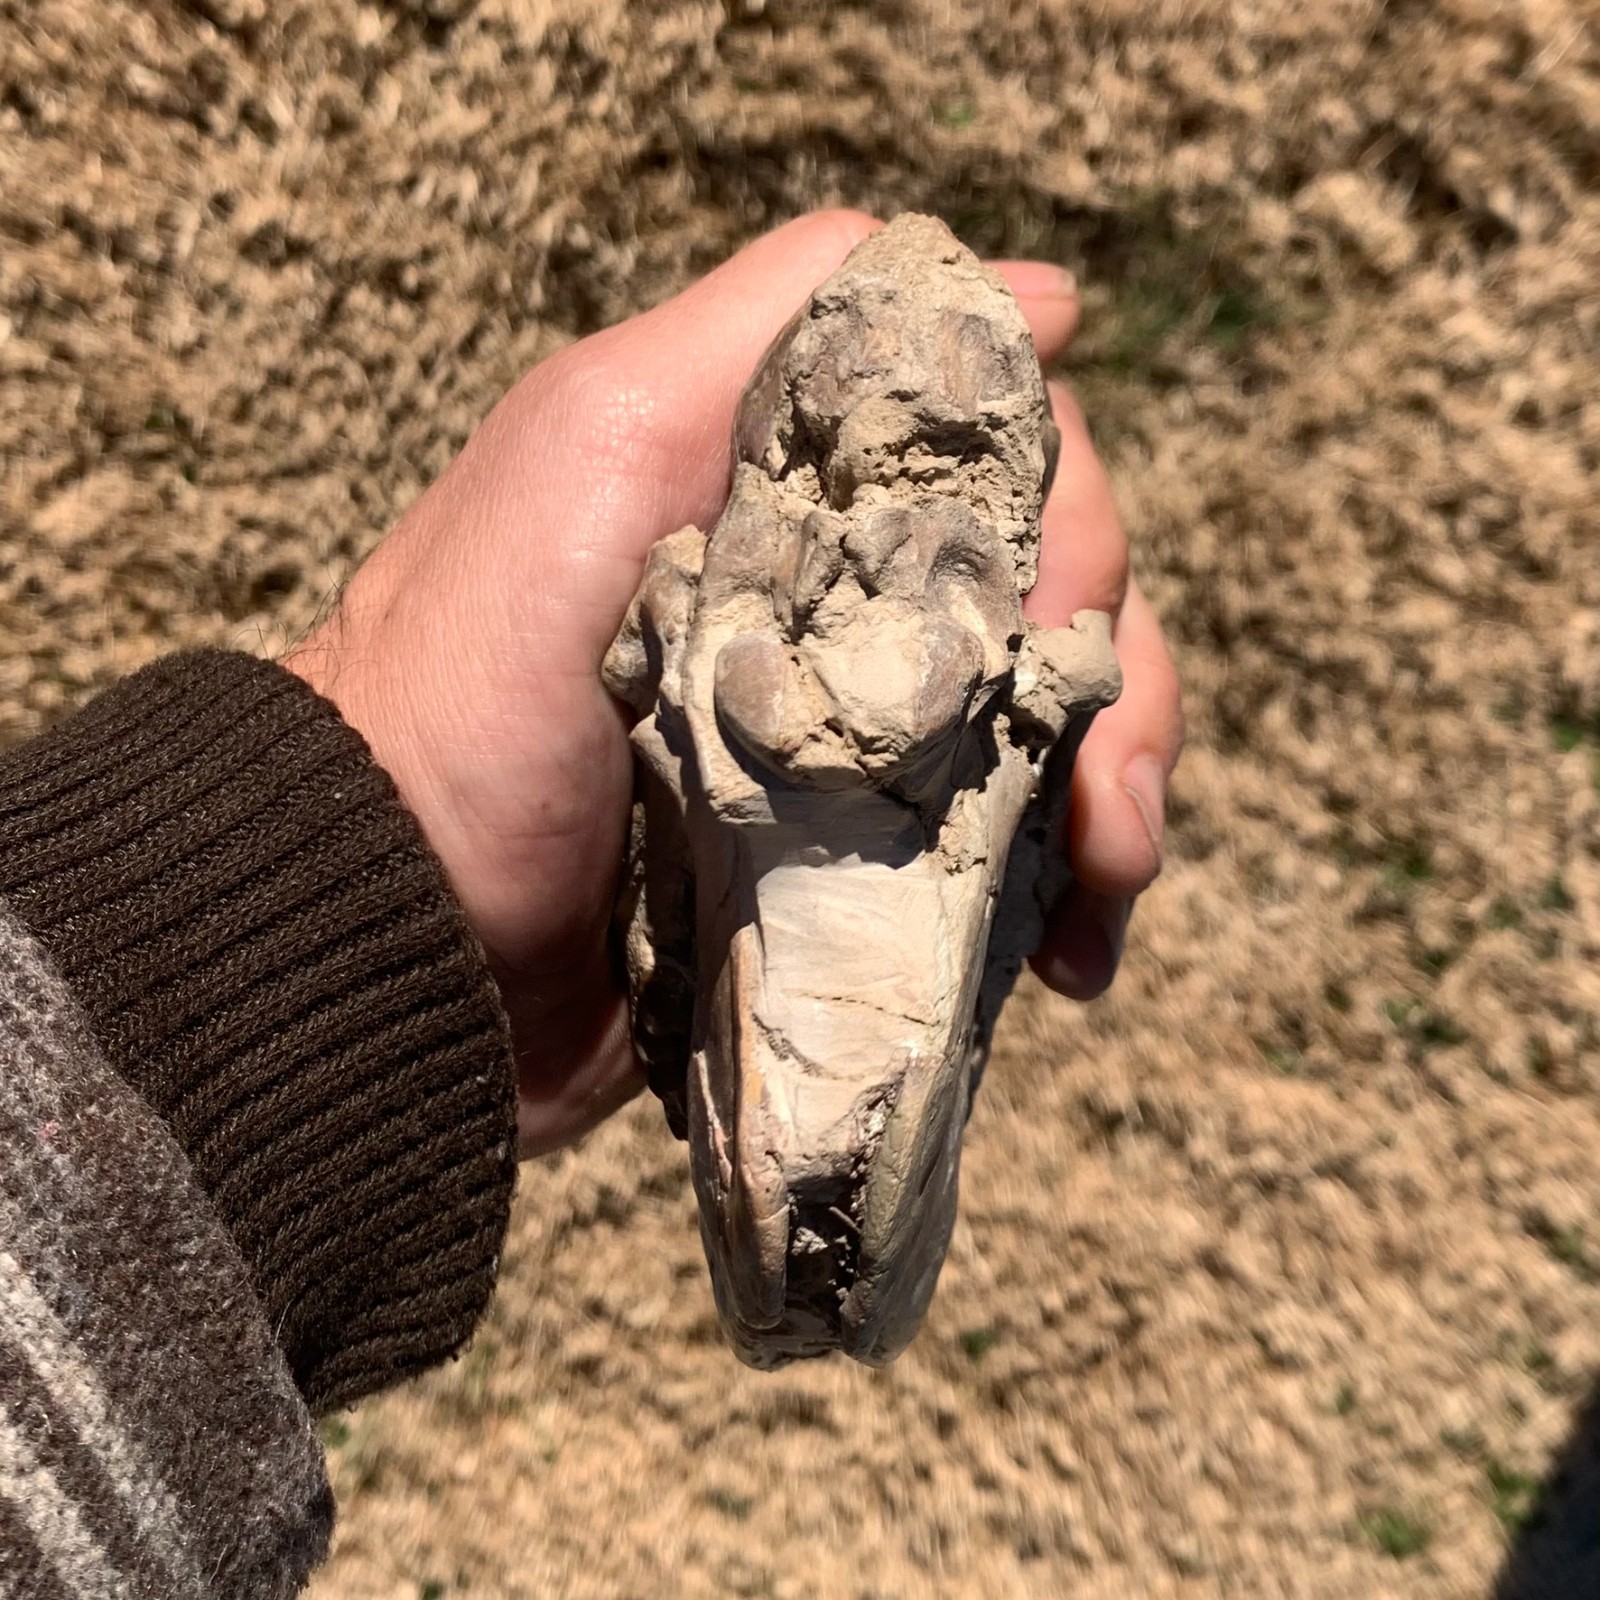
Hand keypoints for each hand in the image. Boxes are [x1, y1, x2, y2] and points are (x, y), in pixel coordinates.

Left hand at [285, 210, 1183, 1156]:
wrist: (397, 933)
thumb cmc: (473, 680)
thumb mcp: (600, 435)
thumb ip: (783, 322)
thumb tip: (1045, 300)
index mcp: (795, 493)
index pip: (1004, 459)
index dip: (1068, 519)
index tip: (1059, 607)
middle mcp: (835, 604)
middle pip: (1051, 599)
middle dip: (1115, 686)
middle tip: (1112, 804)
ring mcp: (845, 743)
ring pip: (1048, 730)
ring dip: (1114, 802)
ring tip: (1105, 896)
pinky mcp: (841, 865)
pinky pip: (995, 854)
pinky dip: (1057, 895)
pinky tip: (1070, 955)